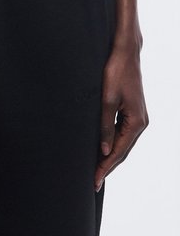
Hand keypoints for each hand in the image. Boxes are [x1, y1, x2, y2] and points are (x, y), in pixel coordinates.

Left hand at [94, 43, 147, 191]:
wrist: (125, 53)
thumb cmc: (115, 72)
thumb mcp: (107, 100)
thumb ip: (105, 126)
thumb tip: (104, 150)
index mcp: (137, 122)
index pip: (119, 151)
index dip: (106, 166)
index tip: (95, 180)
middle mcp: (141, 123)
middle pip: (123, 150)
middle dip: (108, 166)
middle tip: (94, 182)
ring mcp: (138, 118)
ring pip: (123, 143)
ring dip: (110, 156)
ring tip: (97, 170)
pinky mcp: (133, 112)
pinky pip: (123, 133)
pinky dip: (113, 143)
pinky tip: (104, 149)